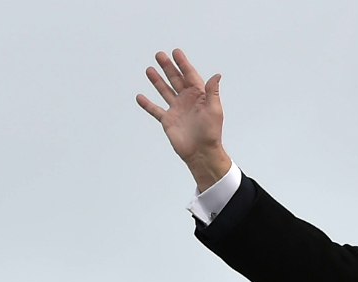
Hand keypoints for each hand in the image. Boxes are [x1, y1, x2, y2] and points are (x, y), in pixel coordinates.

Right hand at [136, 49, 231, 190]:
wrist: (201, 152)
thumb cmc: (211, 133)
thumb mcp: (214, 110)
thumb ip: (212, 91)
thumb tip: (217, 75)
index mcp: (199, 96)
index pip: (190, 75)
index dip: (183, 64)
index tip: (176, 52)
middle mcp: (187, 100)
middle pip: (176, 80)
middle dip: (168, 67)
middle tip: (160, 55)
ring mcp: (177, 109)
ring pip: (165, 91)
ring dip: (157, 81)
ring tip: (149, 69)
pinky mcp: (168, 120)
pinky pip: (155, 110)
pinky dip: (147, 104)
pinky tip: (140, 97)